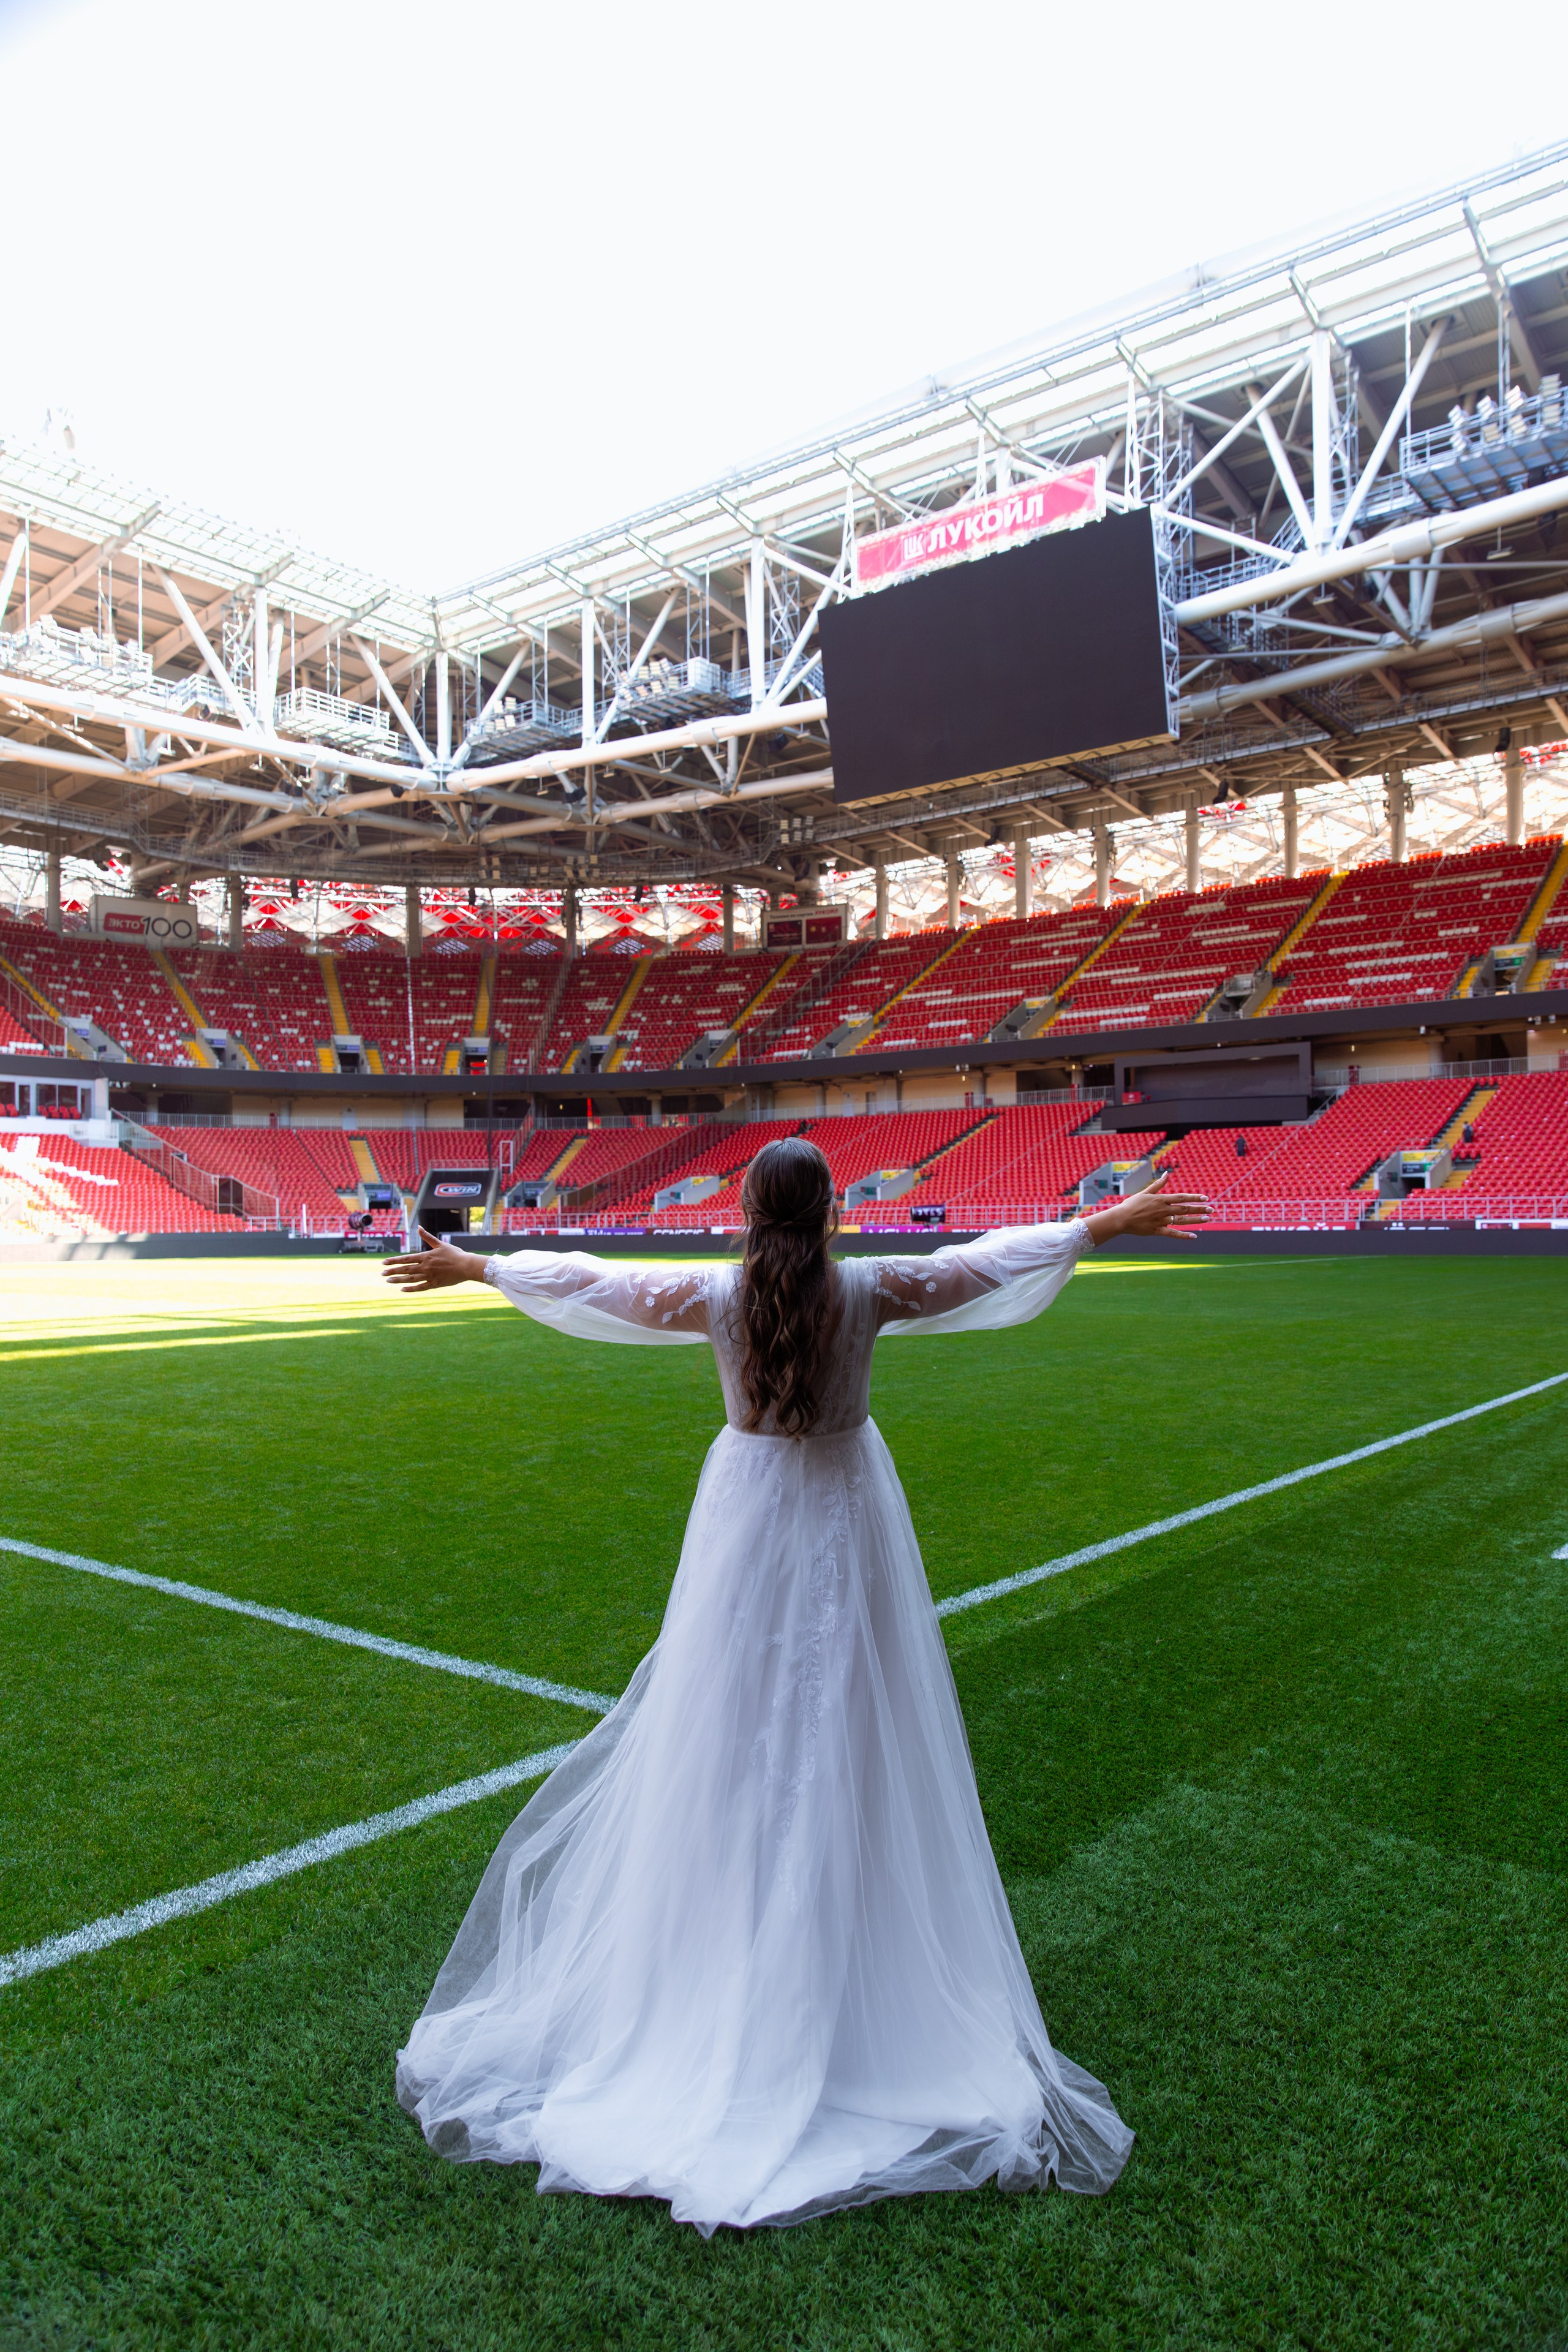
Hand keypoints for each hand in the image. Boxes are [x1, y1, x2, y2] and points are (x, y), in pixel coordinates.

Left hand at [382, 1226, 489, 1291]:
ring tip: (388, 1281)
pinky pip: (420, 1287)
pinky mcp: (435, 1284)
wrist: (466, 1265)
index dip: (394, 1261)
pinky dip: (411, 1289)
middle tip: (382, 1273)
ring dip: (398, 1280)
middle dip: (392, 1271)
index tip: (384, 1263)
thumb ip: (427, 1237)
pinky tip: (402, 1289)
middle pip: (405, 1269)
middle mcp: (425, 1267)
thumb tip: (419, 1227)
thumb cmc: (454, 1253)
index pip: (405, 1259)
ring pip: (410, 1279)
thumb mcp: (440, 1244)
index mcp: (425, 1256)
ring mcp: (429, 1276)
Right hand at [1083, 1169, 1207, 1245]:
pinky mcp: (1157, 1231)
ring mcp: (1161, 1221)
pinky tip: (1194, 1236)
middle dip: (1199, 1209)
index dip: (1194, 1198)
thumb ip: (1158, 1185)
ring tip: (1207, 1219)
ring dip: (1195, 1220)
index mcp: (1161, 1199)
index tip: (1205, 1198)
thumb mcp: (1145, 1192)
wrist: (1121, 1219)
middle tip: (1211, 1209)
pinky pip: (1173, 1234)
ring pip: (1181, 1221)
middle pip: (1185, 1209)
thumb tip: (1166, 1174)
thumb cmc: (1132, 1204)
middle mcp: (1163, 1210)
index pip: (1181, 1198)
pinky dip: (1183, 1235)